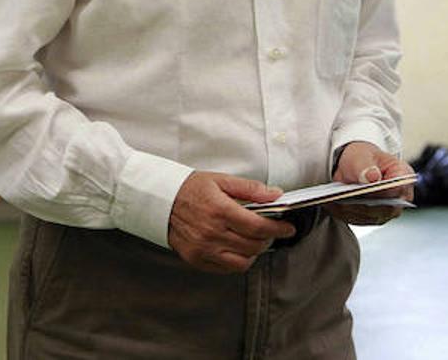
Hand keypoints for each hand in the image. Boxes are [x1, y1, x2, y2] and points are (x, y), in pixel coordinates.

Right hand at [167, 171, 296, 273]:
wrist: (159, 199)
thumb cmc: (190, 188)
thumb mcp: (220, 180)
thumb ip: (250, 189)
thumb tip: (276, 195)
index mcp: (220, 210)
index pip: (258, 226)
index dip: (278, 229)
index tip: (288, 228)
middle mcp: (211, 232)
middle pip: (253, 245)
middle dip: (268, 239)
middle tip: (269, 232)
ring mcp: (203, 248)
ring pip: (242, 261)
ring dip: (253, 252)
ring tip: (253, 241)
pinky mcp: (196, 259)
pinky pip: (226, 268)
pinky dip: (237, 260)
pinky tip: (236, 248)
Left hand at [325, 141, 413, 226]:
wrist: (357, 166)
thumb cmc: (363, 158)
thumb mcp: (362, 154)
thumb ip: (365, 165)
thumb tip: (371, 178)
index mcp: (404, 177)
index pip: (396, 189)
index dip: (381, 191)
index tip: (364, 190)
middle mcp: (399, 199)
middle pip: (382, 207)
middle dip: (361, 203)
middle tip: (340, 198)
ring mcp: (386, 212)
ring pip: (367, 216)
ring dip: (348, 209)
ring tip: (330, 200)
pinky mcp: (370, 219)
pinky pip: (356, 219)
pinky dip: (342, 212)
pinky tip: (329, 204)